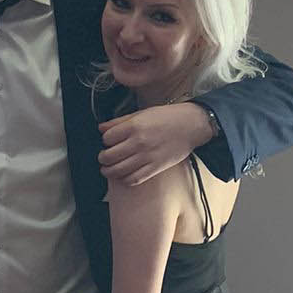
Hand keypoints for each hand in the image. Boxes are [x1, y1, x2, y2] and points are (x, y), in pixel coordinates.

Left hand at [98, 102, 213, 185]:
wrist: (190, 125)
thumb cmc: (167, 117)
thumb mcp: (141, 113)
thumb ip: (119, 121)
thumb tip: (101, 128)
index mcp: (134, 126)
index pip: (107, 138)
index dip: (105, 140)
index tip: (108, 141)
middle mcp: (139, 143)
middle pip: (109, 156)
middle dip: (103, 158)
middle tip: (104, 157)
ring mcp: (147, 157)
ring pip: (118, 170)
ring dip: (108, 171)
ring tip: (107, 169)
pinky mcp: (155, 168)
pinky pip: (134, 179)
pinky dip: (124, 179)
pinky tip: (122, 175)